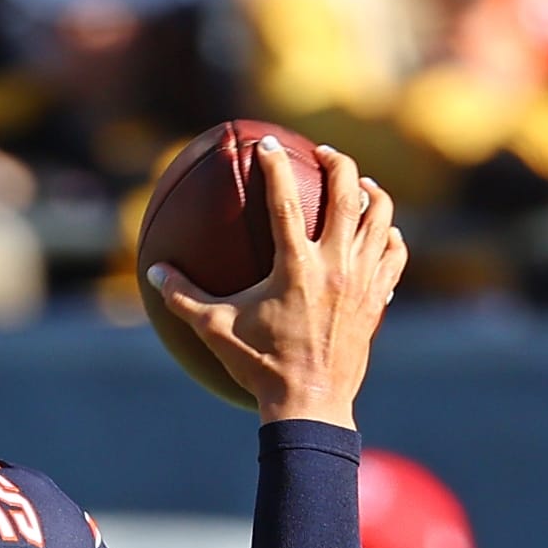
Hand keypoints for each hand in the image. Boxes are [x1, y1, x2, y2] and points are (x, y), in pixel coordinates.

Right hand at [147, 140, 407, 428]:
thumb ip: (183, 296)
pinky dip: (389, 234)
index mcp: (295, 267)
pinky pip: (394, 254)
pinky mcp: (378, 298)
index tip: (267, 144)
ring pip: (381, 218)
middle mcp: (336, 265)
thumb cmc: (259, 366)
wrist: (311, 403)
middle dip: (339, 164)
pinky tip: (380, 231)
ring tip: (359, 185)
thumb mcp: (215, 329)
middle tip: (325, 153)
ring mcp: (362, 280)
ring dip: (371, 193)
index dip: (274, 166)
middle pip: (348, 195)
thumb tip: (153, 271)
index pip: (284, 201)